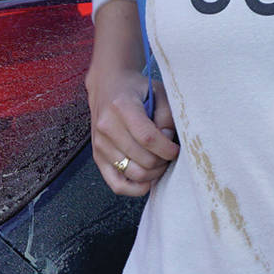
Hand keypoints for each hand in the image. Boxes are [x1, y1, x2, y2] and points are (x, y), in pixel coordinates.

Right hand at [85, 0, 178, 197]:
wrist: (108, 85)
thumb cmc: (137, 89)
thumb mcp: (158, 91)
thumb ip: (167, 115)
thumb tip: (167, 141)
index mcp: (121, 106)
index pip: (147, 137)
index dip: (167, 148)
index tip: (176, 149)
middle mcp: (106, 126)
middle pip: (142, 158)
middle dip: (163, 161)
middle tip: (169, 154)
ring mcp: (99, 144)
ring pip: (133, 173)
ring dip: (153, 173)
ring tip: (160, 163)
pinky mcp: (97, 157)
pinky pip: (116, 184)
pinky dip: (135, 188)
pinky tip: (148, 180)